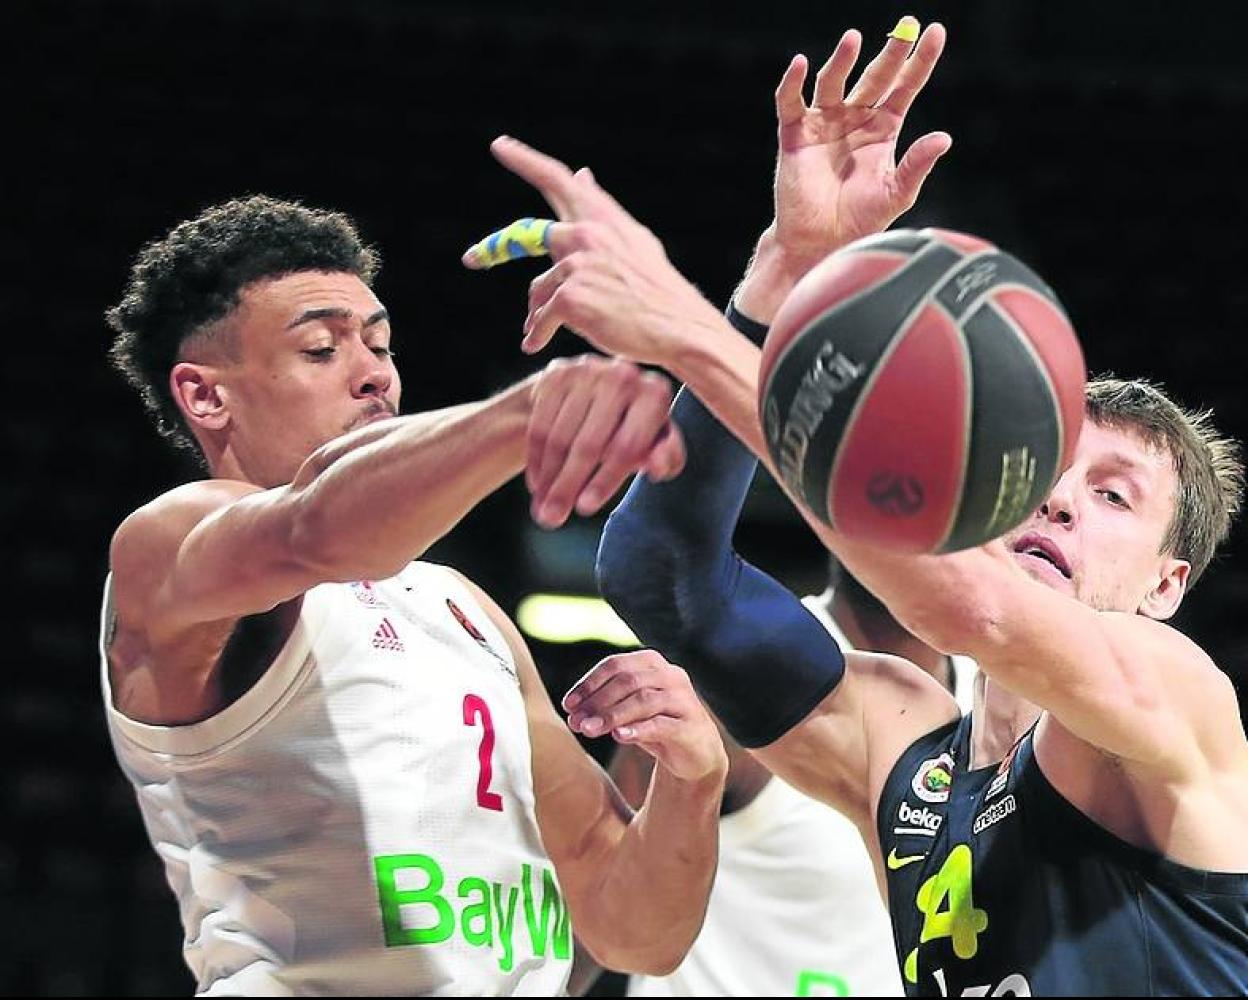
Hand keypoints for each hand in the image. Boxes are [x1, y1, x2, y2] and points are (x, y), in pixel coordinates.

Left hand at [464, 137, 727, 362]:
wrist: (678, 328)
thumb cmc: (657, 291)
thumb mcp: (634, 241)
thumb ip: (601, 211)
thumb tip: (581, 174)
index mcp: (603, 218)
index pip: (559, 179)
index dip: (526, 160)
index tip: (499, 146)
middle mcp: (587, 233)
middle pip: (527, 234)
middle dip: (494, 247)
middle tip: (472, 258)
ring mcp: (577, 264)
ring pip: (539, 289)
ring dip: (538, 313)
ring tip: (540, 331)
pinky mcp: (569, 297)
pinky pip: (541, 317)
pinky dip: (537, 334)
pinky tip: (535, 345)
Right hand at [527, 354, 685, 527]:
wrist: (598, 394)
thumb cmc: (634, 429)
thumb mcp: (656, 445)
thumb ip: (666, 458)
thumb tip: (658, 466)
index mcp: (655, 394)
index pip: (627, 446)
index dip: (605, 480)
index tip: (585, 509)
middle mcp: (623, 375)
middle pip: (589, 444)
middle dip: (568, 486)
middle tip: (551, 519)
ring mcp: (588, 371)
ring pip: (560, 437)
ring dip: (548, 479)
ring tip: (543, 509)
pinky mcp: (557, 373)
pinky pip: (540, 425)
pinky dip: (536, 460)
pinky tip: (537, 485)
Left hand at [562, 650, 727, 783]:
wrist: (696, 752)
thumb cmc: (656, 724)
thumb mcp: (629, 710)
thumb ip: (605, 706)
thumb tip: (573, 714)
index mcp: (652, 663)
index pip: (615, 665)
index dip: (589, 683)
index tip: (568, 705)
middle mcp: (671, 675)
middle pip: (628, 681)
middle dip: (597, 702)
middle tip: (575, 723)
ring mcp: (684, 699)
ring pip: (644, 700)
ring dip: (612, 715)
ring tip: (589, 730)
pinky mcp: (691, 726)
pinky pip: (662, 724)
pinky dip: (638, 729)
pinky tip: (619, 736)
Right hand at [771, 18, 950, 266]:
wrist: (820, 244)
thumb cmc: (859, 222)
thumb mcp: (896, 194)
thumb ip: (917, 165)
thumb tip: (944, 137)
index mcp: (883, 130)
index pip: (905, 87)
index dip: (920, 60)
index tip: (935, 33)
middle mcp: (855, 120)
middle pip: (875, 77)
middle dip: (890, 52)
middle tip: (905, 27)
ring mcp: (824, 124)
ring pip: (833, 82)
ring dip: (842, 60)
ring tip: (853, 38)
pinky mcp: (796, 135)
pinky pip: (791, 103)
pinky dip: (793, 84)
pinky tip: (800, 64)